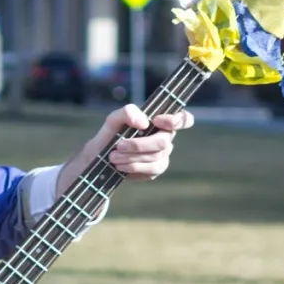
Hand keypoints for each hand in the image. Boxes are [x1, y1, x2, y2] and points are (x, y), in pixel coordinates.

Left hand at [56, 104, 193, 196]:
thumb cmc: (110, 134)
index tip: (156, 121)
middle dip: (139, 145)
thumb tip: (143, 123)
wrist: (100, 157)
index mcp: (160, 122)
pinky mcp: (155, 170)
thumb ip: (127, 112)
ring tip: (113, 157)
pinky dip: (133, 168)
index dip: (177, 120)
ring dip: (132, 157)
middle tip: (119, 145)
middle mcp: (165, 137)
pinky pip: (151, 170)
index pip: (184, 119)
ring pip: (156, 157)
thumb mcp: (113, 119)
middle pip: (163, 141)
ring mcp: (163, 155)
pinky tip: (120, 166)